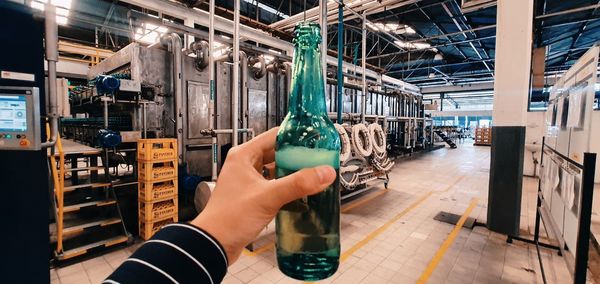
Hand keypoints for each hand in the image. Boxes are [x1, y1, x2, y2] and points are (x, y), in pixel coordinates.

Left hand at [190, 127, 336, 263]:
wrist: (214, 244)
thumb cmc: (230, 217)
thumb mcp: (268, 197)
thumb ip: (298, 184)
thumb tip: (325, 172)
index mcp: (244, 155)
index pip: (274, 136)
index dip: (295, 137)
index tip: (316, 141)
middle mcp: (245, 165)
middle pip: (277, 153)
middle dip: (298, 158)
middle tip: (320, 161)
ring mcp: (249, 181)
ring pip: (276, 171)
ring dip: (293, 174)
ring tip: (315, 176)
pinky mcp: (252, 196)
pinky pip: (274, 186)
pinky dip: (287, 188)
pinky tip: (302, 195)